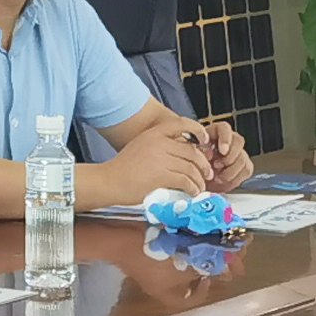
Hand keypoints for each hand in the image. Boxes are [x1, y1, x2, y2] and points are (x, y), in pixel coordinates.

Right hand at [92, 125, 215, 203]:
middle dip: (203, 164)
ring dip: (199, 179)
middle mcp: (159, 143)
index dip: (198, 130)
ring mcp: (161, 159)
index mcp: (154, 133)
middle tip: (207, 172)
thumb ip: (160, 145)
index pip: (182, 124)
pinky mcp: (162, 176)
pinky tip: (192, 192)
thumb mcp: (141, 146)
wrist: (109, 181)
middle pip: (192, 151)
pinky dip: (192, 187)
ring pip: (191, 167)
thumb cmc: (123, 168)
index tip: (205, 141)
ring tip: (200, 186)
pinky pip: (185, 181)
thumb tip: (182, 153)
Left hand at [198, 120, 251, 189]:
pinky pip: (246, 170)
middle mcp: (229, 140)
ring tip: (217, 177)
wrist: (199, 179)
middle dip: (229, 157)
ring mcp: (238, 152)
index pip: (224, 128)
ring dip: (229, 171)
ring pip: (242, 158)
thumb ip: (199, 152)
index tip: (222, 151)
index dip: (225, 139)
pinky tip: (224, 180)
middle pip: (238, 141)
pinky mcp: (244, 165)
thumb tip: (208, 152)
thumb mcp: (192, 157)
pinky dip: (234, 178)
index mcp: (214, 133)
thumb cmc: (195, 165)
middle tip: (217, 166)